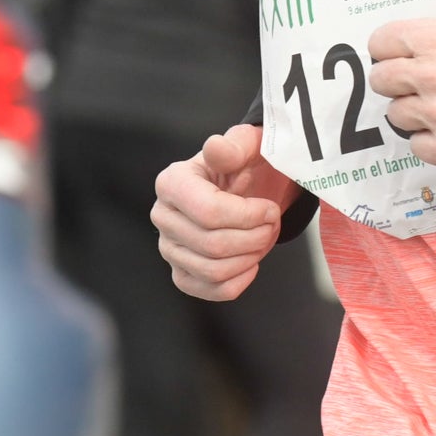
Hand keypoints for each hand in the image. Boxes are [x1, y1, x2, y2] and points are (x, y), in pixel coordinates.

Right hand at [154, 122, 293, 299]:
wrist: (249, 187)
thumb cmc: (247, 164)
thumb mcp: (249, 145)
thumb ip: (236, 145)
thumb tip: (216, 148)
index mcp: (172, 182)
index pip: (209, 213)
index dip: (249, 216)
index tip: (271, 208)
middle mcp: (163, 217)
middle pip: (213, 245)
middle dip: (255, 238)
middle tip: (272, 223)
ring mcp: (169, 248)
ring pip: (214, 271)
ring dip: (251, 257)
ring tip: (263, 237)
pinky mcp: (183, 273)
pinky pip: (213, 290)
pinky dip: (241, 279)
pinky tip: (251, 260)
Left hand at [367, 21, 435, 169]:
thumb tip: (409, 53)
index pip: (380, 42)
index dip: (387, 52)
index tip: (395, 59)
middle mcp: (432, 74)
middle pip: (380, 80)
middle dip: (395, 84)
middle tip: (418, 88)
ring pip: (396, 115)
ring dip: (415, 114)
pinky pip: (416, 146)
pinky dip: (431, 142)